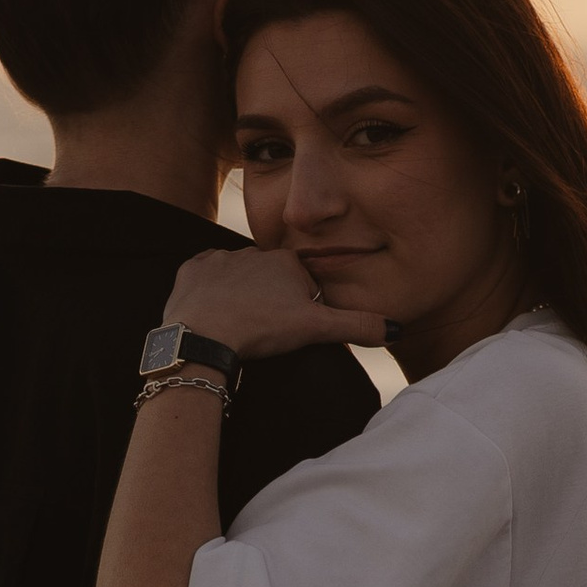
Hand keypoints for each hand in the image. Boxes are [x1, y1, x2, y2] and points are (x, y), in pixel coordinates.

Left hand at [162, 247, 367, 360]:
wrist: (203, 334)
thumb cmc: (261, 328)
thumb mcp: (316, 329)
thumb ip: (357, 326)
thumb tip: (396, 329)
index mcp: (285, 261)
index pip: (302, 283)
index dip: (302, 309)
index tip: (291, 330)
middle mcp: (253, 252)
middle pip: (270, 280)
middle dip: (271, 302)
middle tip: (266, 332)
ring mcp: (219, 260)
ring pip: (238, 278)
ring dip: (241, 298)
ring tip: (239, 327)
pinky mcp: (190, 272)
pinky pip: (205, 279)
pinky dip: (210, 295)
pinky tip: (214, 314)